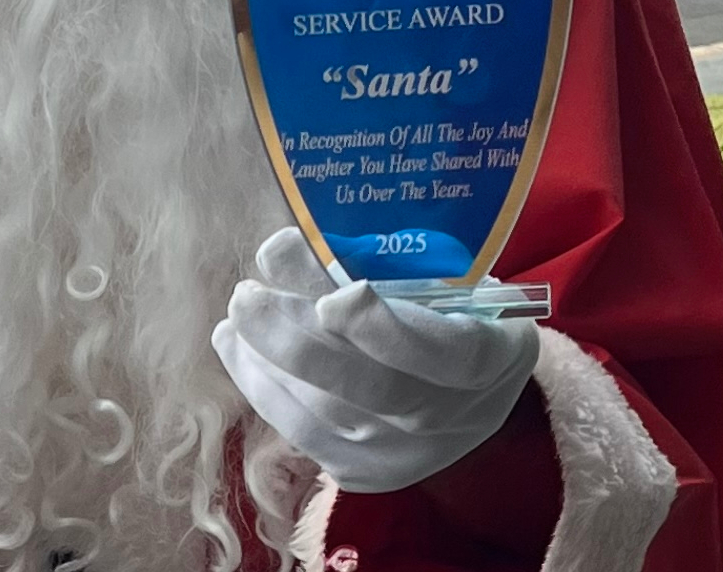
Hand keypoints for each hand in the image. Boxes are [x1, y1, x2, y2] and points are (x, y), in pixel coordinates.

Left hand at [211, 228, 539, 493]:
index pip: (442, 352)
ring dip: (269, 365)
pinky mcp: (367, 473)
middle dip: (300, 343)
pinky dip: (265, 391)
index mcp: (488, 355)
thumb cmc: (453, 312)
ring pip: (328, 416)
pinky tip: (238, 351)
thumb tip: (283, 248)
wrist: (476, 392)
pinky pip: (306, 436)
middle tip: (247, 298)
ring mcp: (408, 454)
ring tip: (234, 322)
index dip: (385, 329)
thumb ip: (372, 261)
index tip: (335, 297)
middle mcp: (451, 416)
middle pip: (371, 389)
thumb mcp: (436, 274)